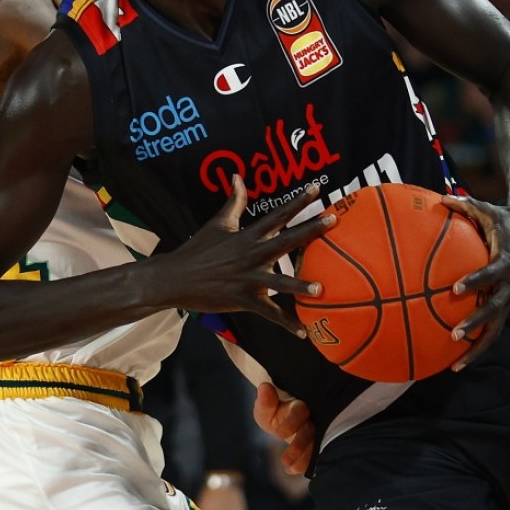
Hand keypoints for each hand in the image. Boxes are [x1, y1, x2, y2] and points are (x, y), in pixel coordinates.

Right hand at [156, 177, 334, 334]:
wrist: (177, 277)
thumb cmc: (199, 249)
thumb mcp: (218, 222)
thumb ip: (234, 200)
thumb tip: (238, 176)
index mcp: (248, 235)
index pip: (278, 215)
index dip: (298, 201)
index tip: (317, 189)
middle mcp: (252, 254)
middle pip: (286, 240)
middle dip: (311, 230)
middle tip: (333, 219)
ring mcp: (248, 278)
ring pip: (279, 282)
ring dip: (300, 286)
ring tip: (321, 288)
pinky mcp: (244, 298)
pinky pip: (269, 312)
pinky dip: (286, 323)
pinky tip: (303, 333)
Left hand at [253, 382, 314, 474]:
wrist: (282, 419)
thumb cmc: (274, 412)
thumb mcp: (266, 408)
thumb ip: (265, 402)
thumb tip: (264, 388)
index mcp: (300, 405)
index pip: (300, 411)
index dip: (292, 422)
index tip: (279, 435)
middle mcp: (313, 418)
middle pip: (311, 431)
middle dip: (300, 446)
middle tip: (285, 461)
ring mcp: (318, 432)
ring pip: (317, 445)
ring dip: (304, 459)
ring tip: (289, 468)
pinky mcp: (318, 446)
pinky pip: (316, 456)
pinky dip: (305, 465)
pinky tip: (292, 471)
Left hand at [439, 194, 509, 370]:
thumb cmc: (505, 219)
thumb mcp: (487, 208)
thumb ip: (465, 204)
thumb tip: (440, 198)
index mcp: (506, 260)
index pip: (491, 274)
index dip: (475, 281)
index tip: (455, 289)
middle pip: (495, 309)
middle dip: (476, 323)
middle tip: (453, 334)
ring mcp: (509, 297)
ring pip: (496, 329)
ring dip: (477, 347)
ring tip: (455, 365)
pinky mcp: (506, 305)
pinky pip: (493, 329)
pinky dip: (478, 346)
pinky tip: (456, 360)